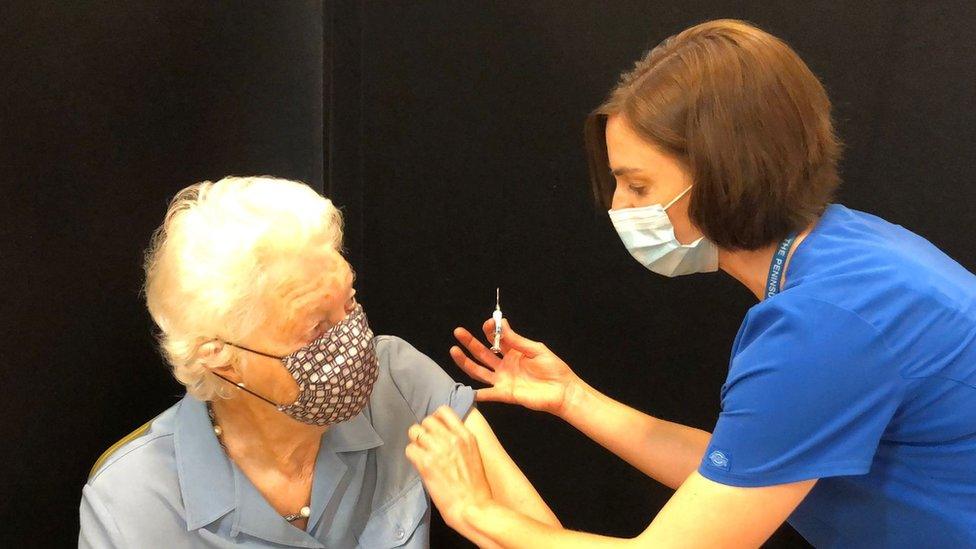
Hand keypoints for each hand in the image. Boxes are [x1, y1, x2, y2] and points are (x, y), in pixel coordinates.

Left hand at [406, 406, 492, 532]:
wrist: (472, 506)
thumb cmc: (475, 486)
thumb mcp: (473, 454)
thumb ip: (459, 441)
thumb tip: (442, 435)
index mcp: (465, 436)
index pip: (444, 411)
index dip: (436, 419)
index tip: (435, 429)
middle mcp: (451, 439)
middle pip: (427, 421)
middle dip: (424, 431)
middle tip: (426, 444)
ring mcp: (438, 450)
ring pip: (415, 432)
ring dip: (416, 442)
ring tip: (421, 454)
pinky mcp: (426, 463)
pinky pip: (409, 450)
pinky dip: (411, 456)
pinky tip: (418, 464)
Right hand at [450, 319, 579, 416]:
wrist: (563, 390)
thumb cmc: (553, 369)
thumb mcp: (535, 349)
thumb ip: (517, 340)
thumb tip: (502, 323)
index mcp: (513, 352)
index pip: (495, 339)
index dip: (489, 330)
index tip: (488, 323)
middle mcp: (504, 365)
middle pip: (482, 353)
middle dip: (469, 342)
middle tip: (458, 332)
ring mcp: (503, 380)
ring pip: (479, 371)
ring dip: (465, 362)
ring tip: (454, 350)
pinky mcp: (505, 394)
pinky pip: (488, 394)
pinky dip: (477, 394)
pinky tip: (465, 391)